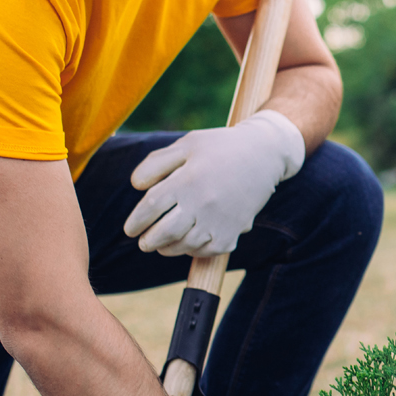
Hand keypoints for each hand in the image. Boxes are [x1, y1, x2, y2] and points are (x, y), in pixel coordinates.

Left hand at [123, 110, 304, 256]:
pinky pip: (206, 251)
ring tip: (161, 245)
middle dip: (148, 241)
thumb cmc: (220, 148)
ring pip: (184, 246)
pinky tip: (188, 244)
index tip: (130, 229)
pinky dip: (192, 251)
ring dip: (167, 248)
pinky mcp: (232, 233)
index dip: (136, 221)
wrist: (265, 155)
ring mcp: (219, 221)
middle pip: (163, 233)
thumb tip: (136, 186)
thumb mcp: (187, 144)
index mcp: (187, 180)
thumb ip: (156, 163)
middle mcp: (202, 203)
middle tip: (143, 242)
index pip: (150, 207)